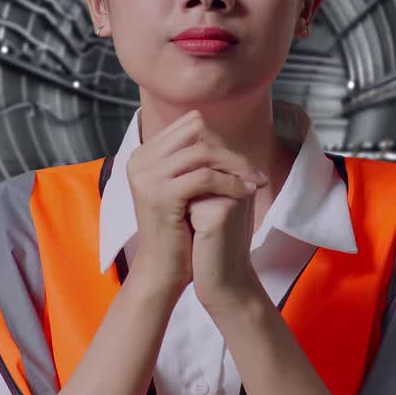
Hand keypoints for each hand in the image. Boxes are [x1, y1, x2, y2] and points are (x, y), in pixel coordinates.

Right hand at [126, 111, 266, 296]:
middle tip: (254, 171)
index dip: (219, 139)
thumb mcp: (181, 187)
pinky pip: (206, 177)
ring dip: (236, 166)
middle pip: (197, 132)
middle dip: (230, 150)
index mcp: (144, 154)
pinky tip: (246, 193)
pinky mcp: (160, 195)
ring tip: (255, 182)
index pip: (190, 125)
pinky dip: (231, 183)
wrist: (162, 269)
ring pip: (204, 152)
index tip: (240, 161)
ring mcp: (147, 176)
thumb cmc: (178, 230)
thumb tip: (219, 134)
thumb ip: (192, 161)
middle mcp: (140, 160)